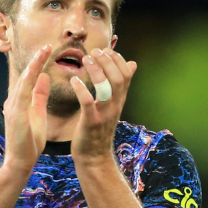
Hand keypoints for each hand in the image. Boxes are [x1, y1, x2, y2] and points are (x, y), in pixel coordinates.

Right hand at [1, 46, 51, 174]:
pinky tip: (36, 70)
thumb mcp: (38, 113)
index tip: (48, 50)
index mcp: (20, 101)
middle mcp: (13, 101)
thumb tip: (44, 77)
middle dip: (36, 60)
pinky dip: (29, 80)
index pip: (29, 78)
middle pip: (25, 75)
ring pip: (23, 80)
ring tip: (44, 52)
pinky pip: (23, 92)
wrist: (20, 161)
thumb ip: (40, 95)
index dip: (38, 63)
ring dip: (34, 65)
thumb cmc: (29, 141)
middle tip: (47, 45)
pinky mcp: (15, 114)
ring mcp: (13, 106)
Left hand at [70, 48, 137, 166]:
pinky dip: (81, 89)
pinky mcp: (91, 122)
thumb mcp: (112, 106)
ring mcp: (104, 114)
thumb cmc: (99, 130)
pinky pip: (87, 103)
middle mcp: (115, 106)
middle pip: (119, 78)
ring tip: (86, 59)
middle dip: (107, 61)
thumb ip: (120, 87)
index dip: (118, 60)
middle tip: (95, 51)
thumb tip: (133, 64)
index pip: (126, 75)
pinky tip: (74, 80)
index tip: (106, 50)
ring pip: (106, 88)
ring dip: (96, 71)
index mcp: (119, 101)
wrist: (94, 157)